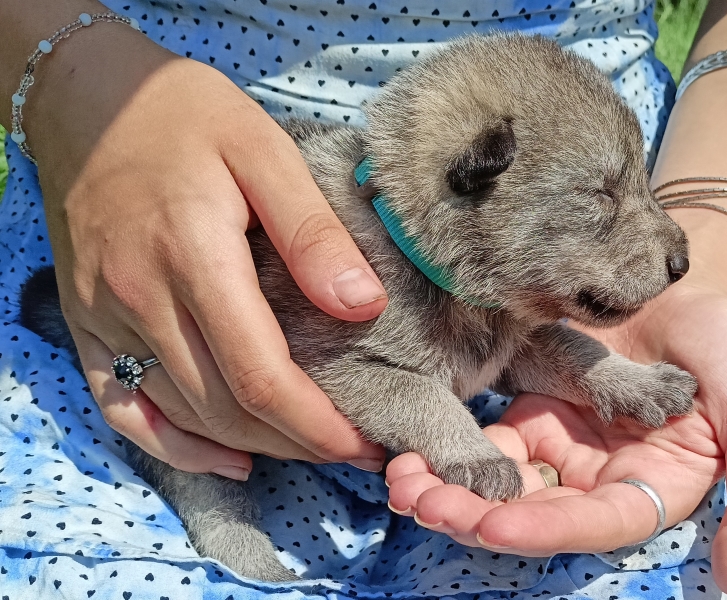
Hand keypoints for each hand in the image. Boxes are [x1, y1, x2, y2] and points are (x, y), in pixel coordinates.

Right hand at [29, 21, 385, 476]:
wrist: (86, 96)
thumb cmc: (184, 113)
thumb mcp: (263, 149)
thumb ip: (311, 231)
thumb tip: (363, 305)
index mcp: (192, 255)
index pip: (260, 373)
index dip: (316, 424)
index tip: (364, 443)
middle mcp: (139, 298)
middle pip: (225, 407)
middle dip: (296, 442)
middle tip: (353, 449)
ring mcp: (103, 316)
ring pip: (182, 413)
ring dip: (251, 445)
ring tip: (309, 449)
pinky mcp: (84, 321)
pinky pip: (121, 407)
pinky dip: (174, 445)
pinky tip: (224, 457)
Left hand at [386, 281, 726, 598]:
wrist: (672, 283)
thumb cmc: (718, 342)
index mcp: (650, 489)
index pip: (593, 524)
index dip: (544, 529)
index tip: (492, 524)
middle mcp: (599, 483)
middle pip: (534, 515)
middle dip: (477, 516)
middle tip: (421, 501)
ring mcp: (561, 452)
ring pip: (501, 487)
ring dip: (452, 492)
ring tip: (402, 481)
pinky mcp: (530, 420)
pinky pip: (487, 447)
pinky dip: (452, 454)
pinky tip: (412, 452)